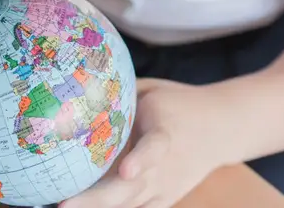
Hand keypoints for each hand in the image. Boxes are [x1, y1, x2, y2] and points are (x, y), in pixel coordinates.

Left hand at [61, 79, 218, 207]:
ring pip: (126, 205)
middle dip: (95, 200)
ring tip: (62, 205)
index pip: (155, 149)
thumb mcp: (153, 92)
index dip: (141, 160)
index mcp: (164, 134)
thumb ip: (120, 96)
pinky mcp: (160, 201)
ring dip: (93, 207)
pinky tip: (78, 206)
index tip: (127, 171)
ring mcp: (162, 189)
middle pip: (130, 191)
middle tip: (64, 204)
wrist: (221, 129)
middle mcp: (164, 168)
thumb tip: (76, 88)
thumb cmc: (179, 104)